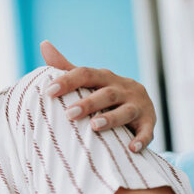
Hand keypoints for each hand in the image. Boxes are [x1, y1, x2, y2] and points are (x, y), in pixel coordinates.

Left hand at [40, 40, 155, 151]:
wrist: (140, 107)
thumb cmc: (105, 94)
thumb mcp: (89, 80)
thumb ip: (66, 67)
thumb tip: (44, 44)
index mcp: (105, 77)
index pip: (85, 74)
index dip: (68, 81)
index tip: (49, 91)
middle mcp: (123, 88)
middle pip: (106, 93)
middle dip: (88, 103)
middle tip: (69, 114)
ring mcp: (138, 105)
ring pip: (126, 111)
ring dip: (111, 118)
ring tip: (94, 126)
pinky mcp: (149, 122)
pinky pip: (147, 131)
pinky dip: (141, 139)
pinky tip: (131, 148)